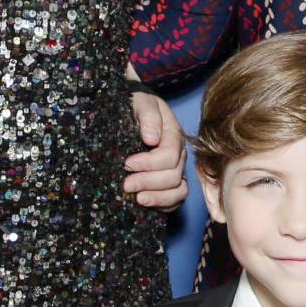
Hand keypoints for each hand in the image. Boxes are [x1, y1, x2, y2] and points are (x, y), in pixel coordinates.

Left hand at [124, 90, 187, 209]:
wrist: (132, 110)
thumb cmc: (135, 105)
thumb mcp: (140, 102)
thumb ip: (148, 116)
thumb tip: (151, 139)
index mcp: (173, 135)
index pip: (169, 156)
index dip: (149, 164)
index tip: (127, 164)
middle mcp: (178, 154)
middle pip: (174, 176)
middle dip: (149, 182)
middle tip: (126, 185)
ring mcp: (175, 170)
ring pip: (179, 191)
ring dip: (158, 198)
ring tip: (137, 199)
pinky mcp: (168, 184)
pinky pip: (175, 201)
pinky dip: (162, 205)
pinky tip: (145, 204)